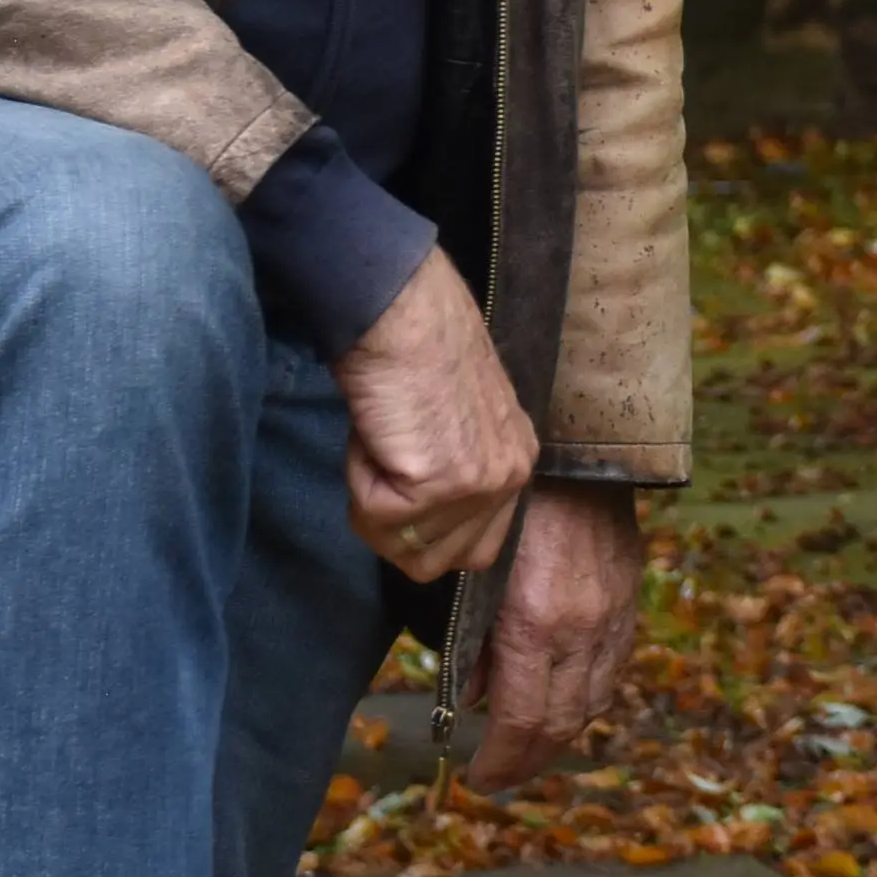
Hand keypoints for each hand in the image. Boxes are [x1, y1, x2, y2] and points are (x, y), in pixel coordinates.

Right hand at [334, 249, 542, 578]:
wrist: (403, 313)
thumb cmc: (415, 358)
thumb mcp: (458, 425)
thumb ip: (456, 475)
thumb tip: (423, 527)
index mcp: (517, 462)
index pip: (477, 550)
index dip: (426, 534)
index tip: (402, 493)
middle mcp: (510, 477)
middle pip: (438, 562)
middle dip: (396, 529)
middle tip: (385, 463)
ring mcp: (479, 483)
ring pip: (402, 547)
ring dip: (374, 504)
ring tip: (383, 443)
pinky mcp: (438, 483)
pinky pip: (375, 519)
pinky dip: (359, 482)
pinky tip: (376, 435)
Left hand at [466, 482, 645, 788]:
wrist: (575, 454)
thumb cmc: (509, 511)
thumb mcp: (470, 577)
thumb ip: (469, 642)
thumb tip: (472, 700)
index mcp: (536, 625)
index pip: (524, 720)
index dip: (501, 761)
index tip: (478, 779)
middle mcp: (582, 629)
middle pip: (562, 722)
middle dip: (528, 759)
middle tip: (500, 775)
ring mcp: (614, 615)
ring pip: (594, 700)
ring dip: (561, 734)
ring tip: (531, 748)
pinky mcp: (630, 598)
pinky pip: (613, 667)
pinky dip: (589, 696)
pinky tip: (567, 701)